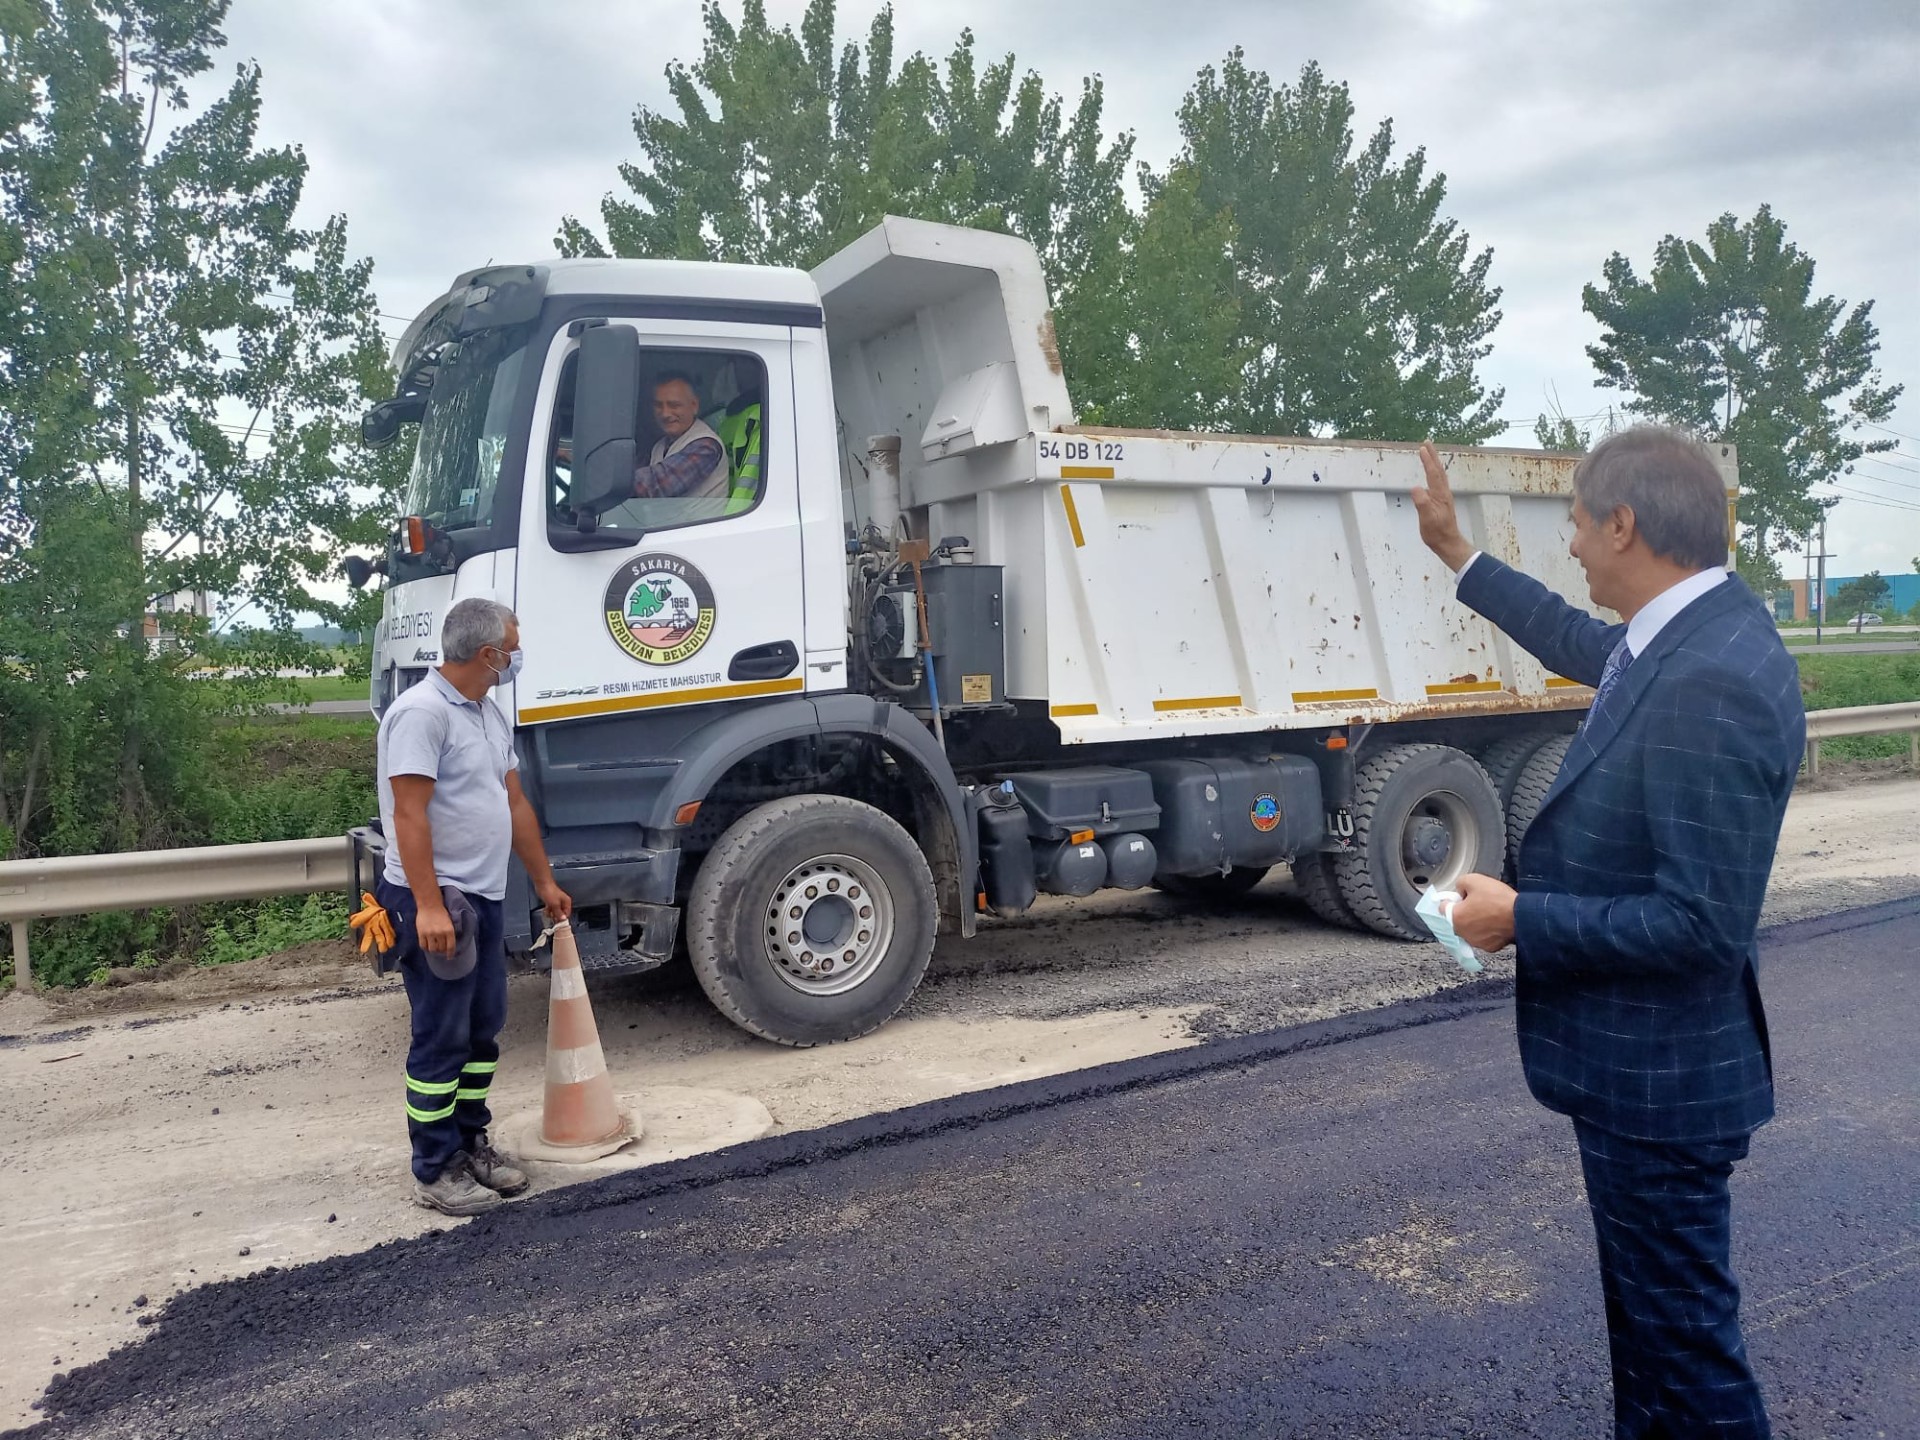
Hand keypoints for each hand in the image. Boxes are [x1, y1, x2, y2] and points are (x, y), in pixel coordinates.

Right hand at [415, 901, 456, 954]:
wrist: (430, 904)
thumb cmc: (441, 912)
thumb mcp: (449, 922)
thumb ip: (448, 933)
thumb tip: (448, 944)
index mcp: (449, 930)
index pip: (451, 946)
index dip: (450, 953)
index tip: (450, 957)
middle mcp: (440, 933)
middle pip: (441, 949)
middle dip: (442, 951)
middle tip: (441, 950)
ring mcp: (430, 934)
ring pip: (432, 949)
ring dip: (434, 950)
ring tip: (434, 948)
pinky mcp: (421, 933)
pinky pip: (423, 945)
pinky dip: (425, 947)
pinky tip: (427, 945)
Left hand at [536, 880, 573, 923]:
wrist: (542, 884)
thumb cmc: (550, 891)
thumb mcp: (555, 904)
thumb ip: (559, 913)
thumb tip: (563, 919)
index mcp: (567, 902)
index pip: (567, 914)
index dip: (562, 919)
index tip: (557, 923)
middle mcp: (563, 903)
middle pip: (561, 914)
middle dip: (555, 916)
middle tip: (551, 918)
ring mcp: (556, 902)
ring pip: (555, 912)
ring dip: (551, 914)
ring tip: (547, 913)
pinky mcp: (551, 902)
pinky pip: (551, 909)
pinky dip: (548, 911)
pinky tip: (545, 910)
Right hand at [1412, 442, 1474, 572]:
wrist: (1448, 543)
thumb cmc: (1437, 533)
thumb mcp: (1427, 519)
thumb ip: (1422, 503)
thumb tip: (1416, 488)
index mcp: (1440, 495)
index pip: (1433, 474)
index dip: (1427, 461)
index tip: (1422, 448)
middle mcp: (1443, 493)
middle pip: (1438, 470)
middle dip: (1432, 456)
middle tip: (1427, 442)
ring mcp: (1443, 497)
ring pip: (1439, 475)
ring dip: (1434, 462)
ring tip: (1429, 454)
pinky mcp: (1442, 502)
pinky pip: (1438, 482)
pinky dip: (1434, 473)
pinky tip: (1432, 474)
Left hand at [1449, 872, 1516, 950]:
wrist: (1522, 916)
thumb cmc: (1498, 900)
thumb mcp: (1475, 880)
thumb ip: (1460, 883)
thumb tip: (1460, 889)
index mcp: (1455, 917)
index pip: (1443, 907)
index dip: (1452, 898)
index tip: (1460, 895)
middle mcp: (1462, 933)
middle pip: (1456, 919)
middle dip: (1463, 910)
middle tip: (1477, 901)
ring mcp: (1476, 941)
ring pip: (1470, 929)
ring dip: (1475, 921)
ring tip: (1489, 911)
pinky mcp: (1490, 946)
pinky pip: (1483, 936)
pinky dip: (1487, 930)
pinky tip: (1495, 921)